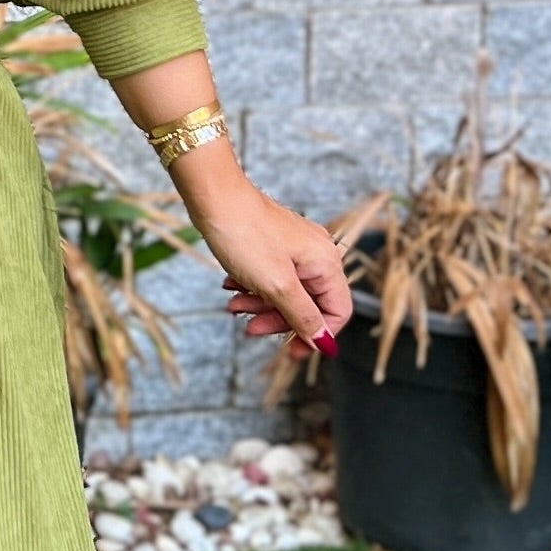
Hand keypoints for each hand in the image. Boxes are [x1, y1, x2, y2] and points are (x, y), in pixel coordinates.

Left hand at [185, 173, 350, 364]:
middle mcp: (317, 255)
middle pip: (309, 304)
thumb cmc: (245, 235)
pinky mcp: (275, 245)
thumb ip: (302, 317)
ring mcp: (296, 248)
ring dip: (260, 305)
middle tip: (251, 329)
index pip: (337, 311)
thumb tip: (323, 343)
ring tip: (233, 306)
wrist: (214, 197)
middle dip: (278, 320)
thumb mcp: (276, 286)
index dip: (317, 336)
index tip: (292, 352)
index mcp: (326, 263)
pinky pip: (271, 276)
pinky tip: (232, 286)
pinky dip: (253, 286)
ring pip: (286, 292)